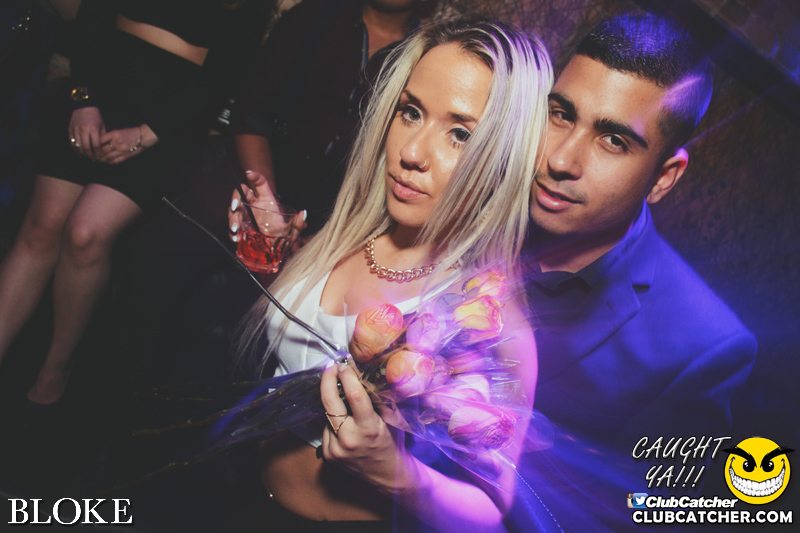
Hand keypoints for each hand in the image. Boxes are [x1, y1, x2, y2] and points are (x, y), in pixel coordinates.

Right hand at [68, 107, 105, 159]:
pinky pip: (72, 142)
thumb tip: (104, 150)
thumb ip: (102, 138)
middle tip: (93, 161)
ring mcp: (76, 130)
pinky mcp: (70, 129)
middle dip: (90, 156)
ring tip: (86, 159)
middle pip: (86, 148)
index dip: (98, 154)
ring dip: (82, 154)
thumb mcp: (102, 126)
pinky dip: (76, 149)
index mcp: (93, 129)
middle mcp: (84, 130)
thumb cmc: (96, 117)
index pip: (96, 146)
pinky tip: (79, 153)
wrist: (83, 106)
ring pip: (78, 146)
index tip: (99, 158)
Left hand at [96, 125, 157, 164]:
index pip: (100, 141)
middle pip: (102, 150)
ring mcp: (122, 150)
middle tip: (91, 157)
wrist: (143, 137)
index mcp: (114, 134)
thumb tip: (99, 143)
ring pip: (108, 157)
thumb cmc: (130, 133)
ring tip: (98, 161)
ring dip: (102, 160)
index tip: (90, 149)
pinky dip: (110, 162)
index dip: (94, 146)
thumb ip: (109, 137)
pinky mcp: (126, 155)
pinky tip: (107, 162)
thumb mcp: (118, 132)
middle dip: (96, 155)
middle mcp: (117, 142)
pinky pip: (115, 161)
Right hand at [228, 169, 306, 243]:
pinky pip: (232, 227)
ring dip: (232, 219)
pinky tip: (236, 238)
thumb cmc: (282, 238)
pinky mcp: (240, 229)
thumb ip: (299, 225)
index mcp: (266, 201)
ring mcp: (245, 217)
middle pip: (240, 194)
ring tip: (236, 229)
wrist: (273, 254)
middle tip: (236, 207)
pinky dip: (232, 233)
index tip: (249, 173)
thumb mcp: (292, 233)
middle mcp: (253, 206)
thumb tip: (303, 213)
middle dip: (235, 198)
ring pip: (233, 211)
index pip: (260, 184)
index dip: (255, 176)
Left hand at [319, 362, 411, 495]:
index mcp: (369, 429)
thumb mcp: (389, 419)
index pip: (354, 396)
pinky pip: (326, 429)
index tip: (343, 365)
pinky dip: (334, 422)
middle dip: (327, 381)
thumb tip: (359, 373)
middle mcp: (350, 439)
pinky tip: (345, 425)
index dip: (346, 377)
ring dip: (334, 405)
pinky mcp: (329, 455)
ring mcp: (336, 449)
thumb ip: (374, 399)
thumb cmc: (393, 443)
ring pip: (327, 416)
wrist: (388, 475)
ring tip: (345, 403)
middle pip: (330, 403)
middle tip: (330, 368)